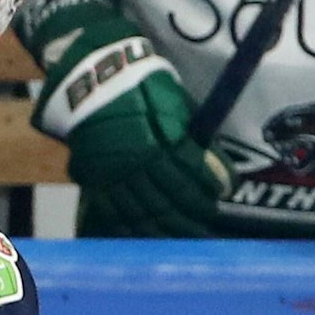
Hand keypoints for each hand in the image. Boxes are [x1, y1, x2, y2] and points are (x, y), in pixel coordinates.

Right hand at [18, 0, 227, 237]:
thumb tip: (222, 176)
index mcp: (155, 137)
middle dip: (190, 216)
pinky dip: (133, 227)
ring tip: (183, 236)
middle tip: (206, 226)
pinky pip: (115, 211)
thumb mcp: (173, 101)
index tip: (224, 193)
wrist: (91, 78)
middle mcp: (133, 159)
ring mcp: (111, 172)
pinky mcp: (94, 179)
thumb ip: (194, 139)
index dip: (209, 187)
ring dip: (166, 228)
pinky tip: (149, 235)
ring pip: (142, 211)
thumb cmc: (140, 85)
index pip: (189, 173)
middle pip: (167, 199)